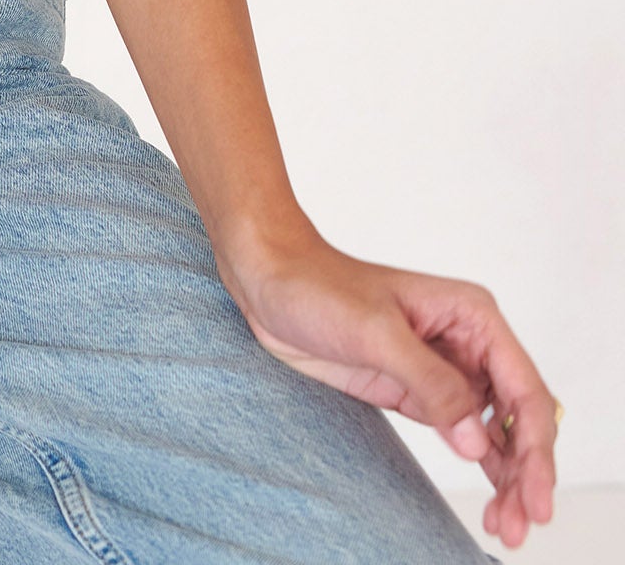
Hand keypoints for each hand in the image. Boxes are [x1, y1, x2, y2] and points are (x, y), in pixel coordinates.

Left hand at [218, 221, 557, 549]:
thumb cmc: (319, 286)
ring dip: (509, 478)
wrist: (270, 280)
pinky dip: (482, 467)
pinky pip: (464, 435)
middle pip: (518, 417)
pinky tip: (494, 500)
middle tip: (523, 524)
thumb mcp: (375, 333)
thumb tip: (477, 440)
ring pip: (496, 433)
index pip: (523, 389)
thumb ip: (430, 383)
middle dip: (527, 472)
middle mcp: (468, 343)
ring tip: (510, 528)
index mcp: (471, 316)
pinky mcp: (418, 392)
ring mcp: (445, 370)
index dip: (537, 448)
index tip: (537, 497)